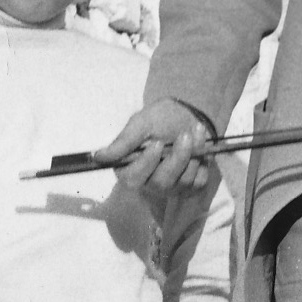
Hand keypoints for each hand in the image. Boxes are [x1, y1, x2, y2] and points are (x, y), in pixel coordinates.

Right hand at [94, 100, 214, 197]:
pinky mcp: (191, 186)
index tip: (156, 143)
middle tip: (185, 135)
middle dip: (176, 158)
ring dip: (192, 154)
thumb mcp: (141, 123)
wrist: (189, 115)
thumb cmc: (161, 119)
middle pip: (161, 182)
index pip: (133, 178)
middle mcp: (149, 182)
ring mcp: (171, 187)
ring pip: (182, 181)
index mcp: (131, 168)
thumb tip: (98, 156)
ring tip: (194, 131)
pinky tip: (201, 144)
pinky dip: (202, 160)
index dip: (146, 163)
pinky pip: (198, 180)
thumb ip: (124, 141)